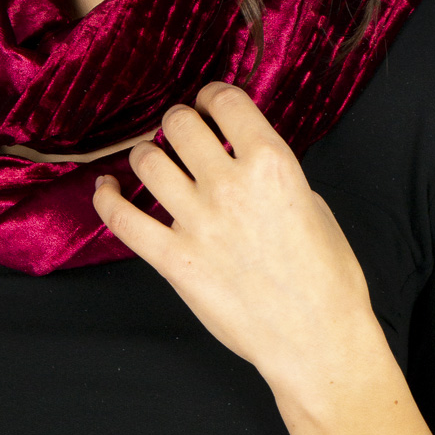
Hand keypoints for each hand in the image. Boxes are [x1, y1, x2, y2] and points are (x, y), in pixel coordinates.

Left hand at [92, 81, 376, 388]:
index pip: (226, 101)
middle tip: (183, 133)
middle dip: (180, 122)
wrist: (316, 338)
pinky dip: (108, 198)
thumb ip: (272, 173)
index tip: (209, 103)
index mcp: (272, 164)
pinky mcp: (173, 260)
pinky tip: (107, 189)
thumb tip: (241, 157)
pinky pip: (122, 219)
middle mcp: (230, 185)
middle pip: (180, 124)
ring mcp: (197, 223)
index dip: (212, 96)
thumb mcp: (312, 203)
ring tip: (153, 161)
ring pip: (147, 161)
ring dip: (147, 154)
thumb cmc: (327, 277)